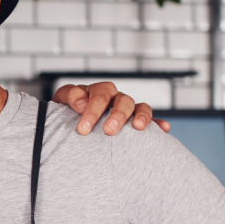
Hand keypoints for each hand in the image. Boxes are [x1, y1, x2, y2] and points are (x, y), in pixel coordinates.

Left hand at [51, 82, 169, 134]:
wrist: (68, 129)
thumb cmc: (65, 115)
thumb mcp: (60, 103)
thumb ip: (69, 97)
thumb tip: (81, 103)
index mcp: (96, 92)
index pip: (99, 94)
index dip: (92, 110)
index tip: (83, 129)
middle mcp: (114, 99)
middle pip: (122, 100)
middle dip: (117, 115)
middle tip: (109, 131)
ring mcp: (127, 111)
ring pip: (139, 107)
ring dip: (141, 115)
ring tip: (138, 127)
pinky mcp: (136, 123)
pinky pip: (152, 121)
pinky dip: (158, 123)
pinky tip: (164, 129)